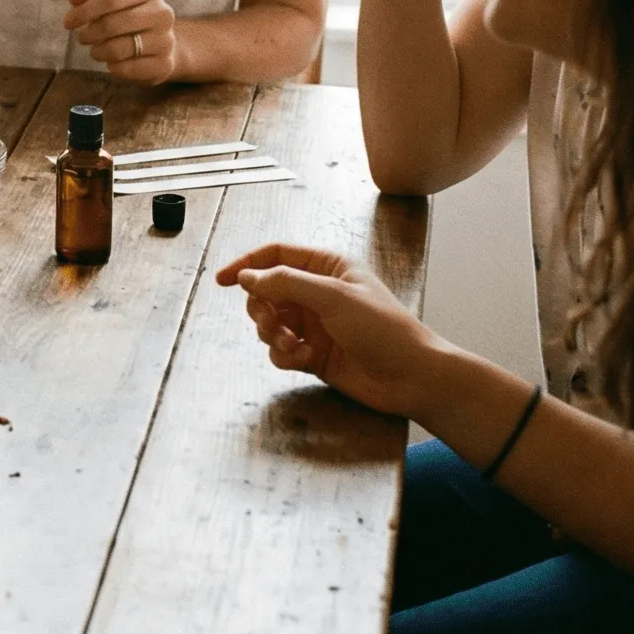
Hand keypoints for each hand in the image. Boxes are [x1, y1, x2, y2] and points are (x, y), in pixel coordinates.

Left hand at [66, 0, 178, 83]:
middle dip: (89, 33)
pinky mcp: (164, 65)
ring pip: (117, 49)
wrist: (163, 45)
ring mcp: (166, 40)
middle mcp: (162, 14)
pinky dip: (112, 67)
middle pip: (111, 24)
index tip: (68, 22)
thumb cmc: (130, 18)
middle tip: (82, 38)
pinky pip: (126, 69)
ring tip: (96, 50)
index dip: (84, 11)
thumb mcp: (112, 2)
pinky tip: (113, 62)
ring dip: (98, 51)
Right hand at [215, 242, 440, 416]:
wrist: (412, 378)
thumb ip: (286, 283)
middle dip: (261, 309)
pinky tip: (304, 359)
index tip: (222, 280)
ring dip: (272, 334)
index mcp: (326, 267)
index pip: (275, 256)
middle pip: (266, 291)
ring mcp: (314, 324)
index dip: (246, 264)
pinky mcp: (313, 354)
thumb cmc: (382, 328)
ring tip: (292, 345)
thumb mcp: (333, 297)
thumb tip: (245, 277)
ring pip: (270, 322)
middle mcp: (317, 293)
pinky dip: (284, 355)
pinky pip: (280, 350)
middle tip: (270, 324)